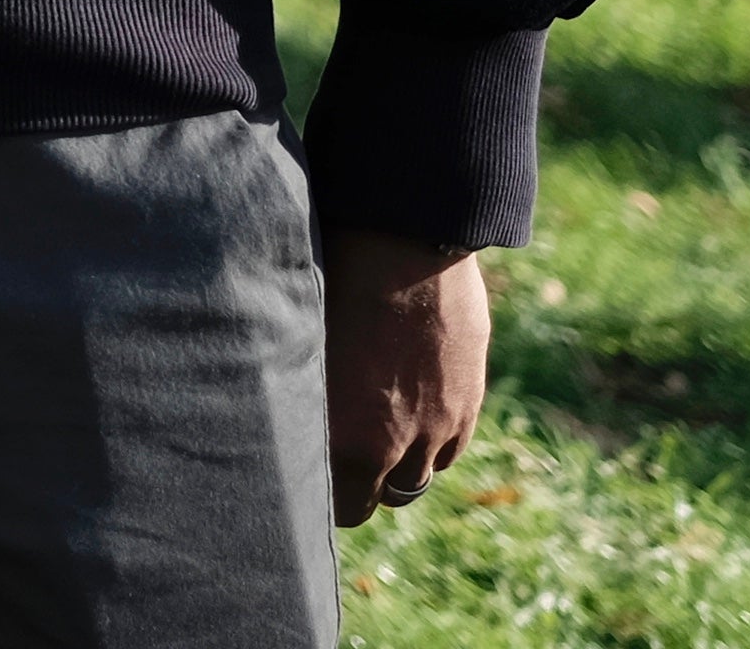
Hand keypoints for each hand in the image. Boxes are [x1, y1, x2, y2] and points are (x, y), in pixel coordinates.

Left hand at [323, 226, 489, 525]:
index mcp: (349, 440)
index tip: (308, 475)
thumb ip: (300, 396)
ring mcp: (440, 426)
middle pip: (382, 499)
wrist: (403, 241)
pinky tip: (409, 413)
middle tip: (339, 456)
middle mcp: (397, 446)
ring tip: (374, 432)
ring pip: (418, 477)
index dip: (325, 497)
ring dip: (399, 465)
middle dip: (361, 485)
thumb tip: (280, 420)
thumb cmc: (328, 282)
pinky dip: (431, 442)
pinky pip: (449, 449)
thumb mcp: (299, 346)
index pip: (343, 509)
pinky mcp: (469, 402)